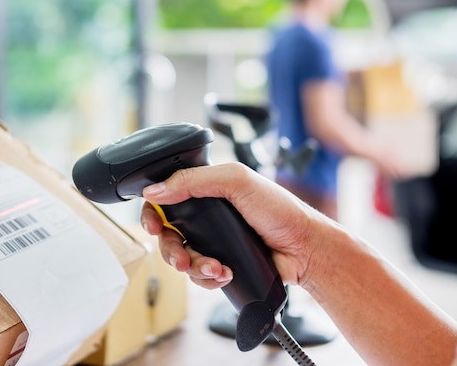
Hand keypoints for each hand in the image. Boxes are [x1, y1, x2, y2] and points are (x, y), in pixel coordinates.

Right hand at [140, 162, 325, 288]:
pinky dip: (207, 277)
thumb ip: (193, 181)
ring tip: (213, 267)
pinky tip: (224, 273)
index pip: (167, 196)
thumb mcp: (236, 181)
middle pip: (167, 233)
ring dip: (192, 265)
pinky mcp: (221, 263)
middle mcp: (207, 215)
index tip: (151, 224)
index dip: (153, 212)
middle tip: (179, 257)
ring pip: (181, 257)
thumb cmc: (279, 210)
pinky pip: (198, 275)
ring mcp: (213, 241)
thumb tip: (155, 191)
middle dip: (169, 248)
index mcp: (208, 189)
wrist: (305, 249)